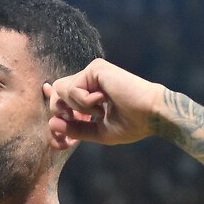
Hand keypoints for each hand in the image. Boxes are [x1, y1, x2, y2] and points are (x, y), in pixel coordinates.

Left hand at [45, 58, 165, 148]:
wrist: (151, 114)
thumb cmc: (131, 124)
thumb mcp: (97, 132)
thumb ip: (75, 129)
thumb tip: (52, 124)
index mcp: (89, 95)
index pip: (60, 99)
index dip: (54, 115)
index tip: (57, 136)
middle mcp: (89, 81)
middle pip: (55, 94)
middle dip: (59, 114)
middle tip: (76, 125)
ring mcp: (91, 73)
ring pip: (60, 90)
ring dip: (77, 108)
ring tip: (99, 111)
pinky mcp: (95, 68)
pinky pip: (72, 88)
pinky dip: (84, 102)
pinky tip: (103, 100)